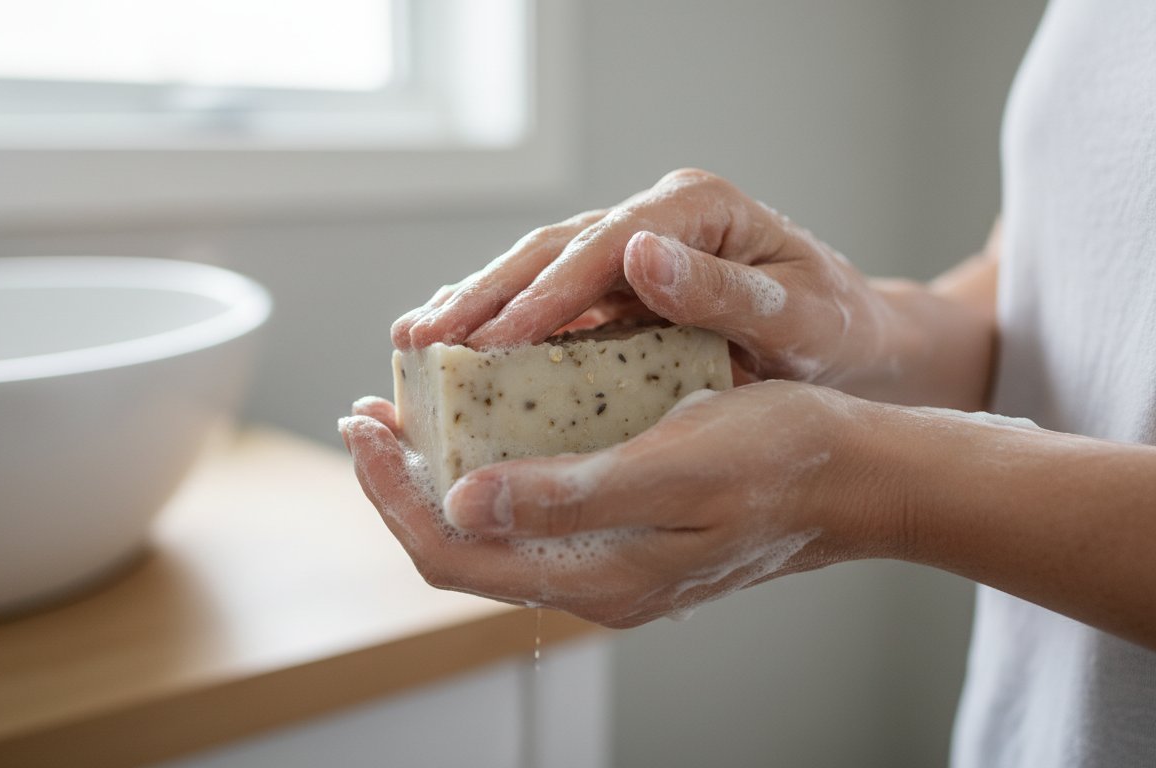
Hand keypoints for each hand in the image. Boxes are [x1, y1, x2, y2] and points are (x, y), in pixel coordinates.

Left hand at [339, 381, 881, 626]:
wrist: (860, 476)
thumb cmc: (780, 459)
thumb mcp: (673, 466)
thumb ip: (567, 496)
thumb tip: (462, 506)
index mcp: (596, 576)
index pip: (452, 554)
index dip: (392, 493)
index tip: (362, 424)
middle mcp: (592, 580)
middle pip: (460, 545)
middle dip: (402, 481)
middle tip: (371, 412)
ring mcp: (610, 561)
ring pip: (493, 529)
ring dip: (442, 474)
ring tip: (412, 414)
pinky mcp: (627, 534)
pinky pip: (534, 512)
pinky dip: (493, 468)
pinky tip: (490, 423)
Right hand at [392, 169, 900, 389]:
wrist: (855, 348)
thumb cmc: (836, 334)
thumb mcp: (803, 319)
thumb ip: (725, 292)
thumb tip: (640, 254)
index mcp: (697, 209)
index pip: (606, 245)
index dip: (548, 291)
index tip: (500, 337)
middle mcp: (652, 219)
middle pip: (553, 250)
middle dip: (485, 295)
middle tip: (423, 339)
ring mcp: (628, 249)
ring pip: (536, 270)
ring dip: (475, 306)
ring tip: (414, 343)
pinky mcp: (615, 285)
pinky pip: (547, 301)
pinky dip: (498, 323)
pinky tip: (453, 349)